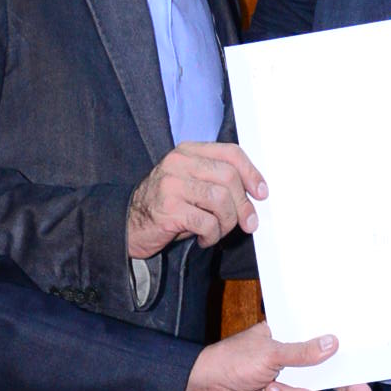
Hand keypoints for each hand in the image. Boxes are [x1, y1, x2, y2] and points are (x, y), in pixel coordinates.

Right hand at [127, 142, 266, 260]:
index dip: (251, 173)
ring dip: (227, 222)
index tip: (262, 193)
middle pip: (229, 177)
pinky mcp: (168, 208)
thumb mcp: (191, 185)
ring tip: (218, 232)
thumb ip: (218, 182)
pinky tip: (204, 239)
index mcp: (188, 151)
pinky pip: (206, 222)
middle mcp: (179, 163)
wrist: (128, 224)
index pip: (230, 153)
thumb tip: (254, 195)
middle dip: (244, 205)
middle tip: (248, 223)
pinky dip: (212, 235)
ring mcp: (172, 184)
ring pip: (220, 200)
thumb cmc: (167, 206)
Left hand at [184, 325, 371, 390]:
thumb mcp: (269, 353)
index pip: (327, 349)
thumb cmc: (232, 360)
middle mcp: (293, 361)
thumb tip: (332, 343)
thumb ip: (302, 352)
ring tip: (269, 390)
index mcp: (292, 339)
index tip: (367, 375)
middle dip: (334, 388)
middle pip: (327, 378)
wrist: (203, 388)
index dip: (348, 362)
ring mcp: (286, 384)